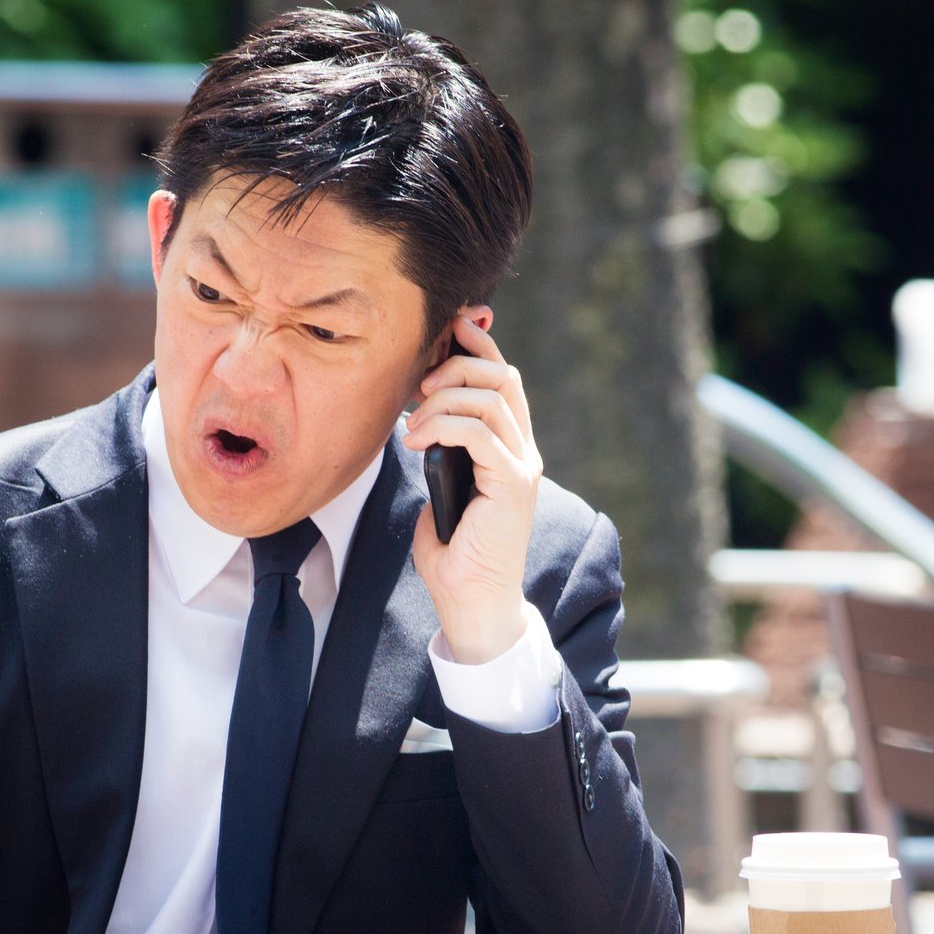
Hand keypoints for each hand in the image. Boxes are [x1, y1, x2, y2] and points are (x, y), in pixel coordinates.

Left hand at [403, 308, 541, 663]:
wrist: (472, 602)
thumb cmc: (454, 555)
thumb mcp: (441, 489)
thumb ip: (440, 453)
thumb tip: (417, 423)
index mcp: (510, 448)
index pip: (502, 379)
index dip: (477, 347)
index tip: (445, 331)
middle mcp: (522, 452)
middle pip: (502, 377)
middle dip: (456, 365)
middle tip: (417, 385)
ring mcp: (521, 466)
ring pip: (490, 398)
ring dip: (441, 399)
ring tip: (411, 424)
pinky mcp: (511, 484)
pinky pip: (479, 431)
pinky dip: (441, 425)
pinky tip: (415, 441)